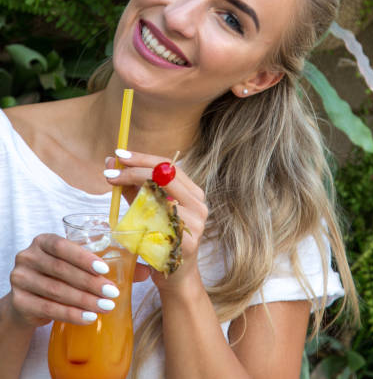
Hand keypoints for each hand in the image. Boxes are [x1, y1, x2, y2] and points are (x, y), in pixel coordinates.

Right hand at [8, 233, 149, 328]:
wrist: (29, 298)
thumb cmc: (61, 274)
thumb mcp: (78, 264)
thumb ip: (110, 263)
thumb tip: (146, 270)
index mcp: (44, 240)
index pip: (62, 246)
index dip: (83, 257)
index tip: (105, 269)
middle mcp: (28, 256)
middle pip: (61, 270)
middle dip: (90, 283)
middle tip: (112, 293)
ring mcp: (21, 278)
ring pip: (56, 291)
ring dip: (84, 300)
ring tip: (105, 307)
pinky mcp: (19, 301)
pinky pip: (48, 308)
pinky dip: (71, 314)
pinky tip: (89, 318)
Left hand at [105, 151, 207, 291]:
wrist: (175, 280)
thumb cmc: (159, 241)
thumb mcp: (146, 209)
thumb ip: (132, 188)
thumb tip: (110, 162)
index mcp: (192, 192)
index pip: (169, 165)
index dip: (143, 157)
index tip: (119, 155)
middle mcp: (198, 204)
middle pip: (168, 175)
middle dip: (135, 169)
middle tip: (110, 170)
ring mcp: (195, 223)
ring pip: (165, 195)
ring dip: (135, 187)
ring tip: (113, 184)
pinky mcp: (187, 243)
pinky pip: (161, 223)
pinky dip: (142, 215)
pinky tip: (127, 214)